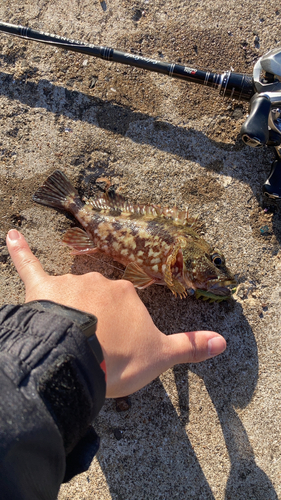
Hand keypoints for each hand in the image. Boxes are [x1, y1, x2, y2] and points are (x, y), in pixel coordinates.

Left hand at [6, 229, 225, 397]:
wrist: (80, 363)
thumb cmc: (121, 358)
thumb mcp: (161, 357)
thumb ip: (191, 347)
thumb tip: (224, 343)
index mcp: (127, 295)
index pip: (126, 304)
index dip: (121, 328)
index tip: (116, 347)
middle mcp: (101, 282)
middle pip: (99, 296)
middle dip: (97, 318)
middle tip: (93, 347)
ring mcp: (71, 284)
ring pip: (71, 289)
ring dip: (71, 305)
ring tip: (69, 333)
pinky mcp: (42, 290)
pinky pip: (29, 265)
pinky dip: (19, 251)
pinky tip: (11, 234)